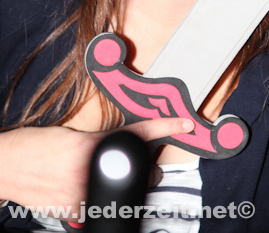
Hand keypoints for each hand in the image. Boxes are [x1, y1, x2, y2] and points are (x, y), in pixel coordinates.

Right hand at [0, 116, 193, 220]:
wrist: (8, 164)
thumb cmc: (36, 145)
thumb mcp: (73, 135)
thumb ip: (100, 141)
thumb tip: (123, 146)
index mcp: (93, 145)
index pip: (138, 133)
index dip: (165, 125)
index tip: (184, 122)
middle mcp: (92, 169)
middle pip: (142, 171)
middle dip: (150, 168)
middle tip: (146, 163)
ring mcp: (84, 194)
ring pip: (128, 193)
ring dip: (132, 186)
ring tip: (116, 176)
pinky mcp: (74, 212)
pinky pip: (104, 207)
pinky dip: (106, 198)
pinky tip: (94, 189)